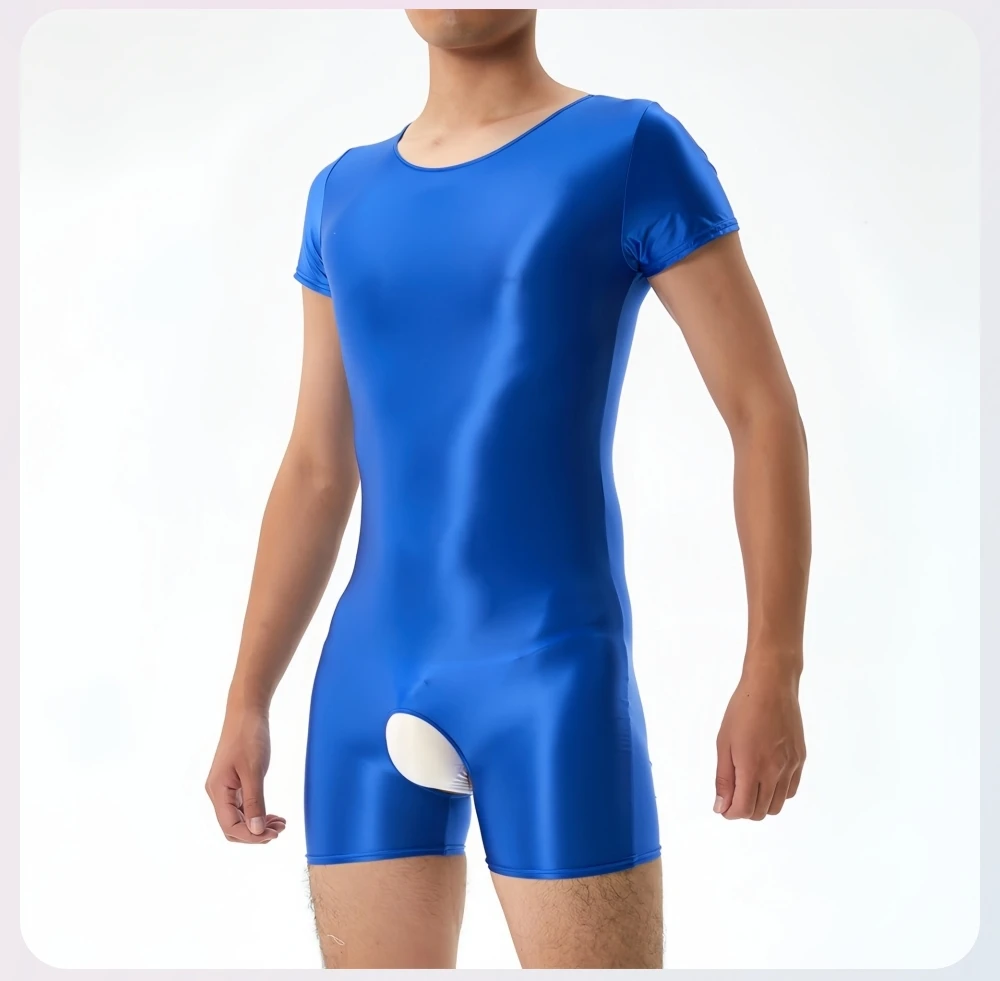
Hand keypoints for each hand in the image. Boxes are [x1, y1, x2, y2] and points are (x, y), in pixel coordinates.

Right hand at [205, 708, 286, 843]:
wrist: (246, 712)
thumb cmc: (249, 737)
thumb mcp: (254, 770)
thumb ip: (255, 801)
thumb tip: (255, 831)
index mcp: (218, 791)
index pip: (230, 827)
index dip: (251, 837)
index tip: (274, 835)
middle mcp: (218, 793)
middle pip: (233, 827)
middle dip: (255, 833)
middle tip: (280, 830)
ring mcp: (226, 788)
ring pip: (239, 818)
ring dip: (258, 824)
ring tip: (281, 824)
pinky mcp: (234, 782)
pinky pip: (244, 806)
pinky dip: (258, 813)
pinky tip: (272, 815)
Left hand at [714, 662, 805, 819]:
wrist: (771, 687)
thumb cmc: (742, 710)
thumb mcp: (724, 743)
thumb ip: (724, 778)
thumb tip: (721, 806)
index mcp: (753, 767)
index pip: (744, 808)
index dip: (731, 813)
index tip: (723, 807)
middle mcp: (775, 771)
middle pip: (762, 811)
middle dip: (744, 810)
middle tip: (732, 796)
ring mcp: (791, 766)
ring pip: (778, 804)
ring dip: (761, 804)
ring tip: (748, 787)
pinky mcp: (800, 759)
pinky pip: (791, 790)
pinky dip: (778, 794)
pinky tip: (766, 779)